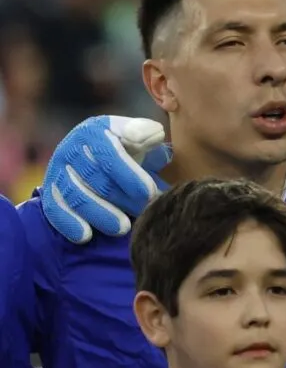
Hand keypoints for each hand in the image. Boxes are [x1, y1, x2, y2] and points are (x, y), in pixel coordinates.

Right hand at [41, 116, 170, 243]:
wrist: (98, 156)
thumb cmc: (128, 147)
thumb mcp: (139, 135)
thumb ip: (146, 133)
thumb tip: (152, 134)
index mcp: (94, 131)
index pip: (110, 154)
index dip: (129, 175)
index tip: (150, 193)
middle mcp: (71, 148)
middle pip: (95, 178)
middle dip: (121, 198)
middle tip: (144, 213)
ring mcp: (57, 170)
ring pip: (76, 195)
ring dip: (100, 214)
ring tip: (123, 228)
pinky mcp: (50, 191)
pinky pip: (54, 208)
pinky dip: (69, 223)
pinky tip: (86, 236)